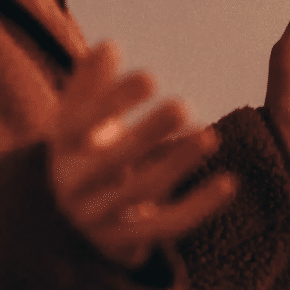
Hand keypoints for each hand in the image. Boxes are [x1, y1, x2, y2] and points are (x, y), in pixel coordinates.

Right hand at [48, 40, 236, 267]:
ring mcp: (99, 218)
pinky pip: (169, 224)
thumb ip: (91, 83)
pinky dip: (200, 205)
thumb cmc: (86, 152)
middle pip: (110, 161)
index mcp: (60, 149)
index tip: (151, 78)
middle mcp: (73, 186)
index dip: (113, 100)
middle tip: (181, 105)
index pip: (79, 123)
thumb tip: (108, 48)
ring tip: (209, 135)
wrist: (74, 217)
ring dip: (176, 163)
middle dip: (147, 133)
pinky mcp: (129, 241)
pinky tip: (229, 183)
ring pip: (142, 191)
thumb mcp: (80, 117)